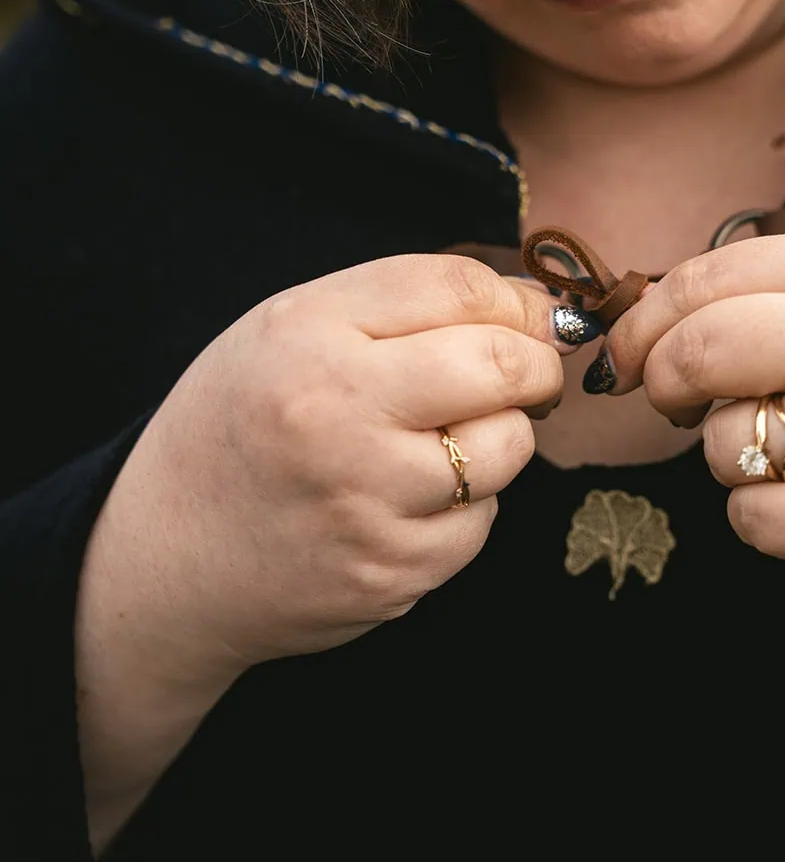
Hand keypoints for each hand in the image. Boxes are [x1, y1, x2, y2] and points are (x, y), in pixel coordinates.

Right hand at [84, 255, 593, 684]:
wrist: (168, 555)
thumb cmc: (243, 424)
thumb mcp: (287, 331)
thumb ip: (404, 304)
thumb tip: (539, 309)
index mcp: (306, 334)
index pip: (457, 287)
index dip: (515, 300)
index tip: (526, 318)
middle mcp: (335, 414)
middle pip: (500, 363)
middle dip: (536, 364)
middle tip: (528, 373)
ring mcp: (367, 502)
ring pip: (507, 449)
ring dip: (499, 438)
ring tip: (442, 441)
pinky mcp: (392, 573)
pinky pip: (480, 524)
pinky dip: (463, 508)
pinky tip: (405, 503)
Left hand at [601, 237, 784, 683]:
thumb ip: (779, 300)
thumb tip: (648, 322)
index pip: (709, 276)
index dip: (644, 319)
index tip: (624, 354)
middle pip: (697, 350)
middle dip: (661, 382)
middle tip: (672, 403)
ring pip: (717, 443)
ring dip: (731, 460)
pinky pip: (748, 519)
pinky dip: (765, 521)